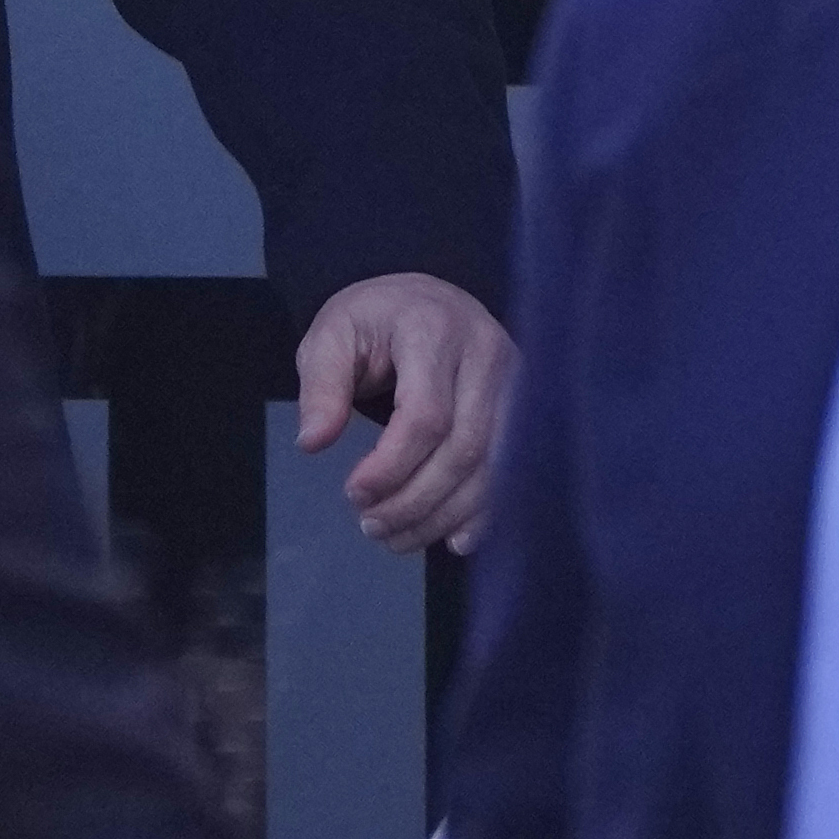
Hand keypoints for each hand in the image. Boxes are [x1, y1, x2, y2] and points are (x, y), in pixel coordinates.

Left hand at [293, 271, 511, 554]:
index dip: (392, 466)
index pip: (425, 414)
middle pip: (463, 448)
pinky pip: (511, 472)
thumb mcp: (332, 336)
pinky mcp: (526, 410)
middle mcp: (486, 355)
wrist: (428, 299)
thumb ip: (320, 386)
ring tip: (395, 537)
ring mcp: (516, 384)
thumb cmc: (375, 320)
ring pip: (490, 468)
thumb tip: (312, 443)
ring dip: (443, 515)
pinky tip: (453, 539)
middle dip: (416, 500)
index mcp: (434, 330)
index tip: (354, 494)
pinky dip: (483, 512)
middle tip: (370, 527)